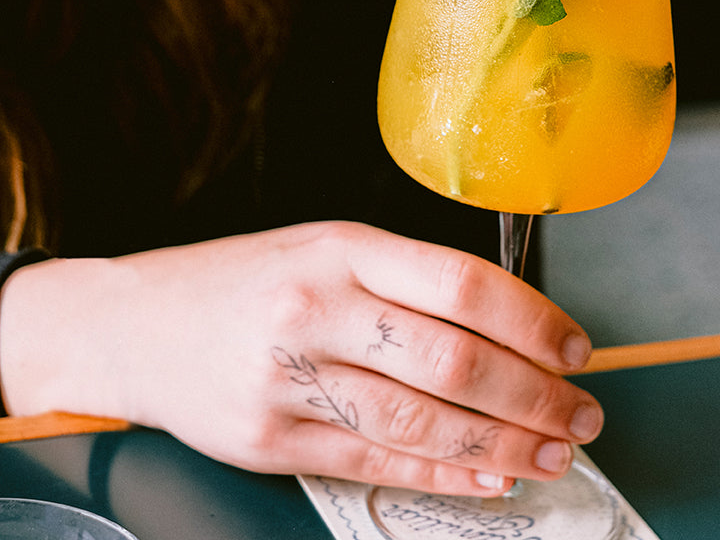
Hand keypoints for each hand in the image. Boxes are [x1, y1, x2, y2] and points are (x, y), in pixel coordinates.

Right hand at [0, 221, 602, 493]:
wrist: (136, 323)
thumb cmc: (247, 277)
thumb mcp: (327, 245)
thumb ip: (408, 278)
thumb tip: (509, 326)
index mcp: (343, 246)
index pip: (462, 285)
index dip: (533, 322)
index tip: (575, 347)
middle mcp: (317, 309)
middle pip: (453, 363)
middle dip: (534, 396)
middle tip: (580, 413)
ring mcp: (289, 380)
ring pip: (421, 424)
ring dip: (501, 445)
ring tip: (550, 452)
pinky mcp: (268, 442)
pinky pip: (374, 466)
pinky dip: (441, 476)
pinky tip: (486, 478)